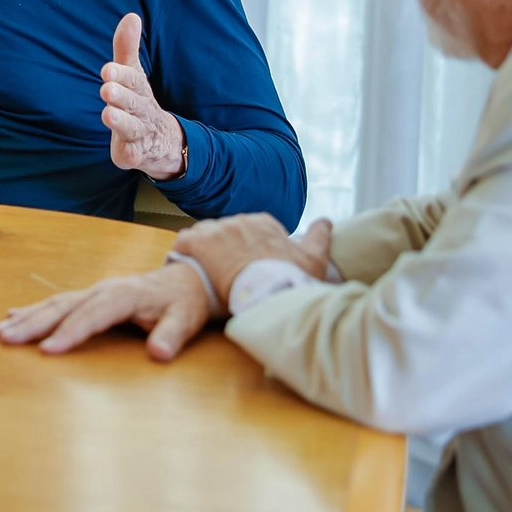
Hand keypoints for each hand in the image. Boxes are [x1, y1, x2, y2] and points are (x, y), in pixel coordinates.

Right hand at [0, 263, 211, 361]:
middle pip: (62, 307)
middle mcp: (102, 290)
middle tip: (5, 339)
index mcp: (123, 296)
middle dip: (33, 324)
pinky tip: (14, 316)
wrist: (186, 279)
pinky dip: (34, 310)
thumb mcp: (185, 320)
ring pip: (54, 303)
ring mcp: (93, 291)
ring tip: (1, 330)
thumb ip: (171, 336)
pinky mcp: (89, 296)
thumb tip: (159, 353)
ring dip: (27, 317)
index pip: (92, 316)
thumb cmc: (183, 303)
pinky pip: (57, 302)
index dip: (70, 333)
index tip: (48, 351)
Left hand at [100, 14, 185, 179]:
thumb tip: (131, 16)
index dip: (121, 75)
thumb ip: (127, 48)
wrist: (164, 142)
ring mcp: (140, 133)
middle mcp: (142, 110)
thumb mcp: (133, 75)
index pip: (133, 80)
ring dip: (120, 121)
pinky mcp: (134, 154)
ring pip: (132, 128)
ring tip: (107, 114)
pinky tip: (122, 154)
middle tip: (106, 89)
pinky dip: (128, 154)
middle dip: (120, 96)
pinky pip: (132, 155)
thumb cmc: (140, 101)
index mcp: (139, 90)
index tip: (107, 69)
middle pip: (133, 103)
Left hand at [171, 213, 334, 302]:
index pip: (249, 230)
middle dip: (225, 251)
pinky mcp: (198, 242)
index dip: (246, 249)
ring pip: (205, 236)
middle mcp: (239, 220)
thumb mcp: (314, 258)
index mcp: (264, 222)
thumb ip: (319, 236)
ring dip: (205, 252)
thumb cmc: (293, 279)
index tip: (247, 265)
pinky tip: (187, 265)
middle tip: (227, 274)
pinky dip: (184, 252)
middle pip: (226, 234)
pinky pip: (184, 241)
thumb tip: (326, 220)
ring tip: (207, 272)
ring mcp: (217, 229)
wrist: (270, 291)